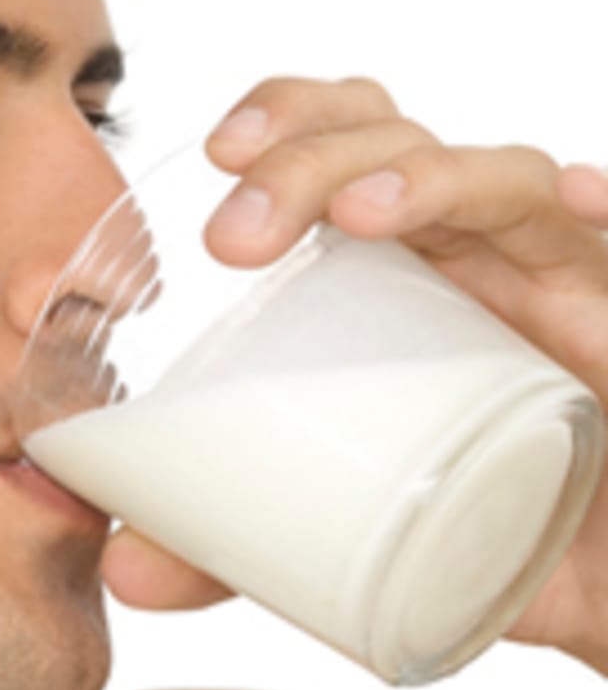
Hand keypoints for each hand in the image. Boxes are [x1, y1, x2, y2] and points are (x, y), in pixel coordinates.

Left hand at [100, 76, 607, 674]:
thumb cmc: (479, 527)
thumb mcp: (348, 531)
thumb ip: (238, 543)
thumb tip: (127, 569)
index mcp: (401, 268)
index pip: (340, 144)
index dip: (282, 119)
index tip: (214, 155)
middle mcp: (476, 254)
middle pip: (395, 142)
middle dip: (309, 156)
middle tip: (235, 237)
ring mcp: (561, 281)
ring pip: (502, 178)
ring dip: (424, 178)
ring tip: (357, 214)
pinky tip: (580, 200)